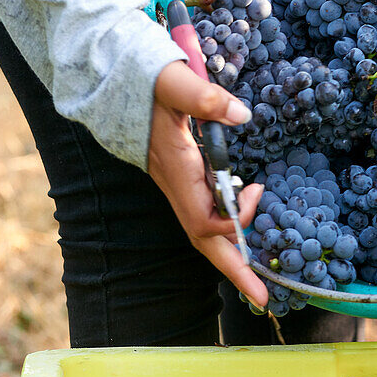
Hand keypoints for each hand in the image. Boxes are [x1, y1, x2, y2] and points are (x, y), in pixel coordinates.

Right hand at [148, 60, 267, 307]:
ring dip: (231, 252)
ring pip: (204, 230)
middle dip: (234, 270)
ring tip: (257, 274)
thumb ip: (204, 98)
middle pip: (204, 241)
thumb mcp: (174, 83)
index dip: (234, 220)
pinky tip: (244, 222)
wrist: (113, 77)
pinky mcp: (181, 174)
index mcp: (175, 171)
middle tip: (263, 299)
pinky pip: (205, 211)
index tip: (258, 190)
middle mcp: (176, 185)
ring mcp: (177, 183)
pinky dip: (226, 225)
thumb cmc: (144, 79)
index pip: (203, 221)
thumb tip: (240, 115)